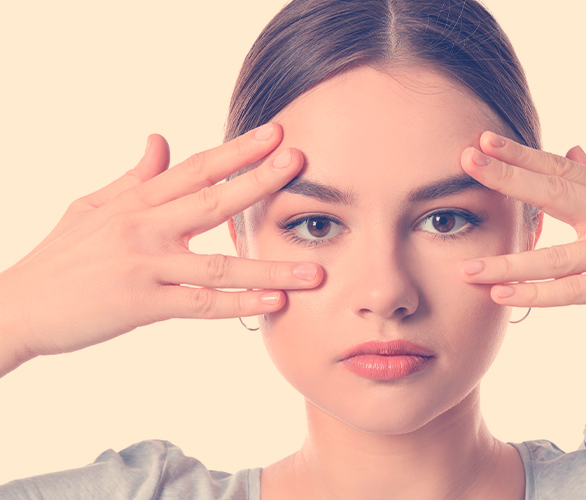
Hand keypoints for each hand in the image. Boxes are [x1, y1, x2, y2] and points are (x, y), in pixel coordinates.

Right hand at [0, 123, 320, 372]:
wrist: (17, 305)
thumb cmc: (60, 257)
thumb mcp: (92, 206)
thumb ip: (134, 177)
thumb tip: (159, 139)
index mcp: (137, 201)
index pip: (196, 168)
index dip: (237, 151)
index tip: (275, 134)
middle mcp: (145, 227)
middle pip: (212, 200)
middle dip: (259, 181)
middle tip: (300, 163)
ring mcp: (145, 265)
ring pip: (218, 263)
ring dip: (269, 267)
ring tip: (312, 271)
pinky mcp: (141, 303)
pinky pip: (200, 303)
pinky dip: (238, 304)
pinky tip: (274, 303)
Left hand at [458, 131, 585, 339]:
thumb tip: (573, 150)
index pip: (562, 168)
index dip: (522, 155)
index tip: (483, 141)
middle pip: (555, 191)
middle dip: (507, 177)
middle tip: (466, 162)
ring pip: (555, 255)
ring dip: (506, 261)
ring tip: (466, 267)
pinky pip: (573, 291)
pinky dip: (536, 294)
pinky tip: (503, 296)